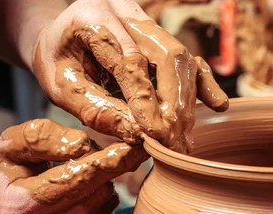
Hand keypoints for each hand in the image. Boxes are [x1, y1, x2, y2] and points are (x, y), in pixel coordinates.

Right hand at [0, 119, 147, 213]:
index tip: (133, 147)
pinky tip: (81, 207)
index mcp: (21, 204)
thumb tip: (84, 145)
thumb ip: (43, 137)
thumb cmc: (3, 178)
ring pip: (105, 211)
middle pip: (97, 194)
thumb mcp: (10, 147)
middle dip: (103, 172)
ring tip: (79, 185)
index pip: (77, 178)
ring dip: (103, 191)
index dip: (108, 160)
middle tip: (92, 164)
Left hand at [32, 0, 228, 153]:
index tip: (153, 134)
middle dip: (175, 103)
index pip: (131, 59)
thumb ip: (95, 108)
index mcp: (95, 14)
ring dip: (186, 103)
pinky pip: (188, 58)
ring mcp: (148, 22)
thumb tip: (135, 135)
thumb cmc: (56, 61)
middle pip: (168, 55)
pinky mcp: (160, 38)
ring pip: (182, 59)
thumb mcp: (61, 87)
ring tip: (183, 140)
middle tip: (173, 141)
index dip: (145, 99)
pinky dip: (203, 84)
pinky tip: (216, 106)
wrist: (59, 37)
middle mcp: (128, 12)